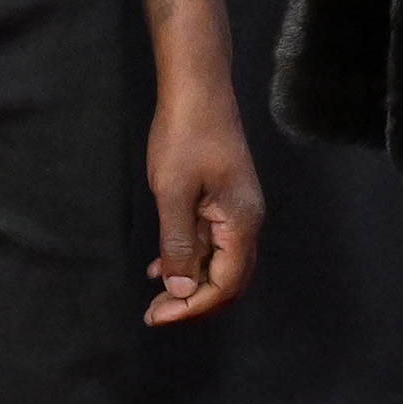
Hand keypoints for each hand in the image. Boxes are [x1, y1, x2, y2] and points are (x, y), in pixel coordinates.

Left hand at [143, 81, 266, 325]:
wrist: (198, 88)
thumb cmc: (184, 135)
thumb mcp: (173, 192)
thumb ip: (178, 243)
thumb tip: (182, 288)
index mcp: (241, 222)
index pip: (225, 284)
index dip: (193, 306)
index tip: (158, 315)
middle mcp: (246, 222)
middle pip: (228, 280)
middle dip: (194, 302)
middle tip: (155, 313)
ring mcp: (237, 211)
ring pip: (220, 264)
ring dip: (190, 284)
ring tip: (156, 297)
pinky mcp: (224, 201)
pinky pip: (211, 244)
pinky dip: (189, 260)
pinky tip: (160, 266)